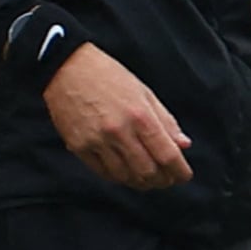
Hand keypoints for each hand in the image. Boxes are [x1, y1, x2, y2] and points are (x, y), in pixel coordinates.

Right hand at [42, 45, 191, 188]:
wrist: (66, 67)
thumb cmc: (108, 76)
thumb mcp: (144, 93)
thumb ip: (166, 121)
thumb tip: (184, 145)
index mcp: (140, 116)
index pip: (167, 155)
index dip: (180, 172)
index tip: (184, 176)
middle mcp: (119, 131)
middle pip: (148, 171)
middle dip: (162, 181)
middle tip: (167, 180)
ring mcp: (96, 141)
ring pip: (125, 176)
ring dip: (141, 182)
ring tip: (148, 179)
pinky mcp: (78, 146)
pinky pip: (102, 172)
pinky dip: (118, 177)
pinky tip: (126, 173)